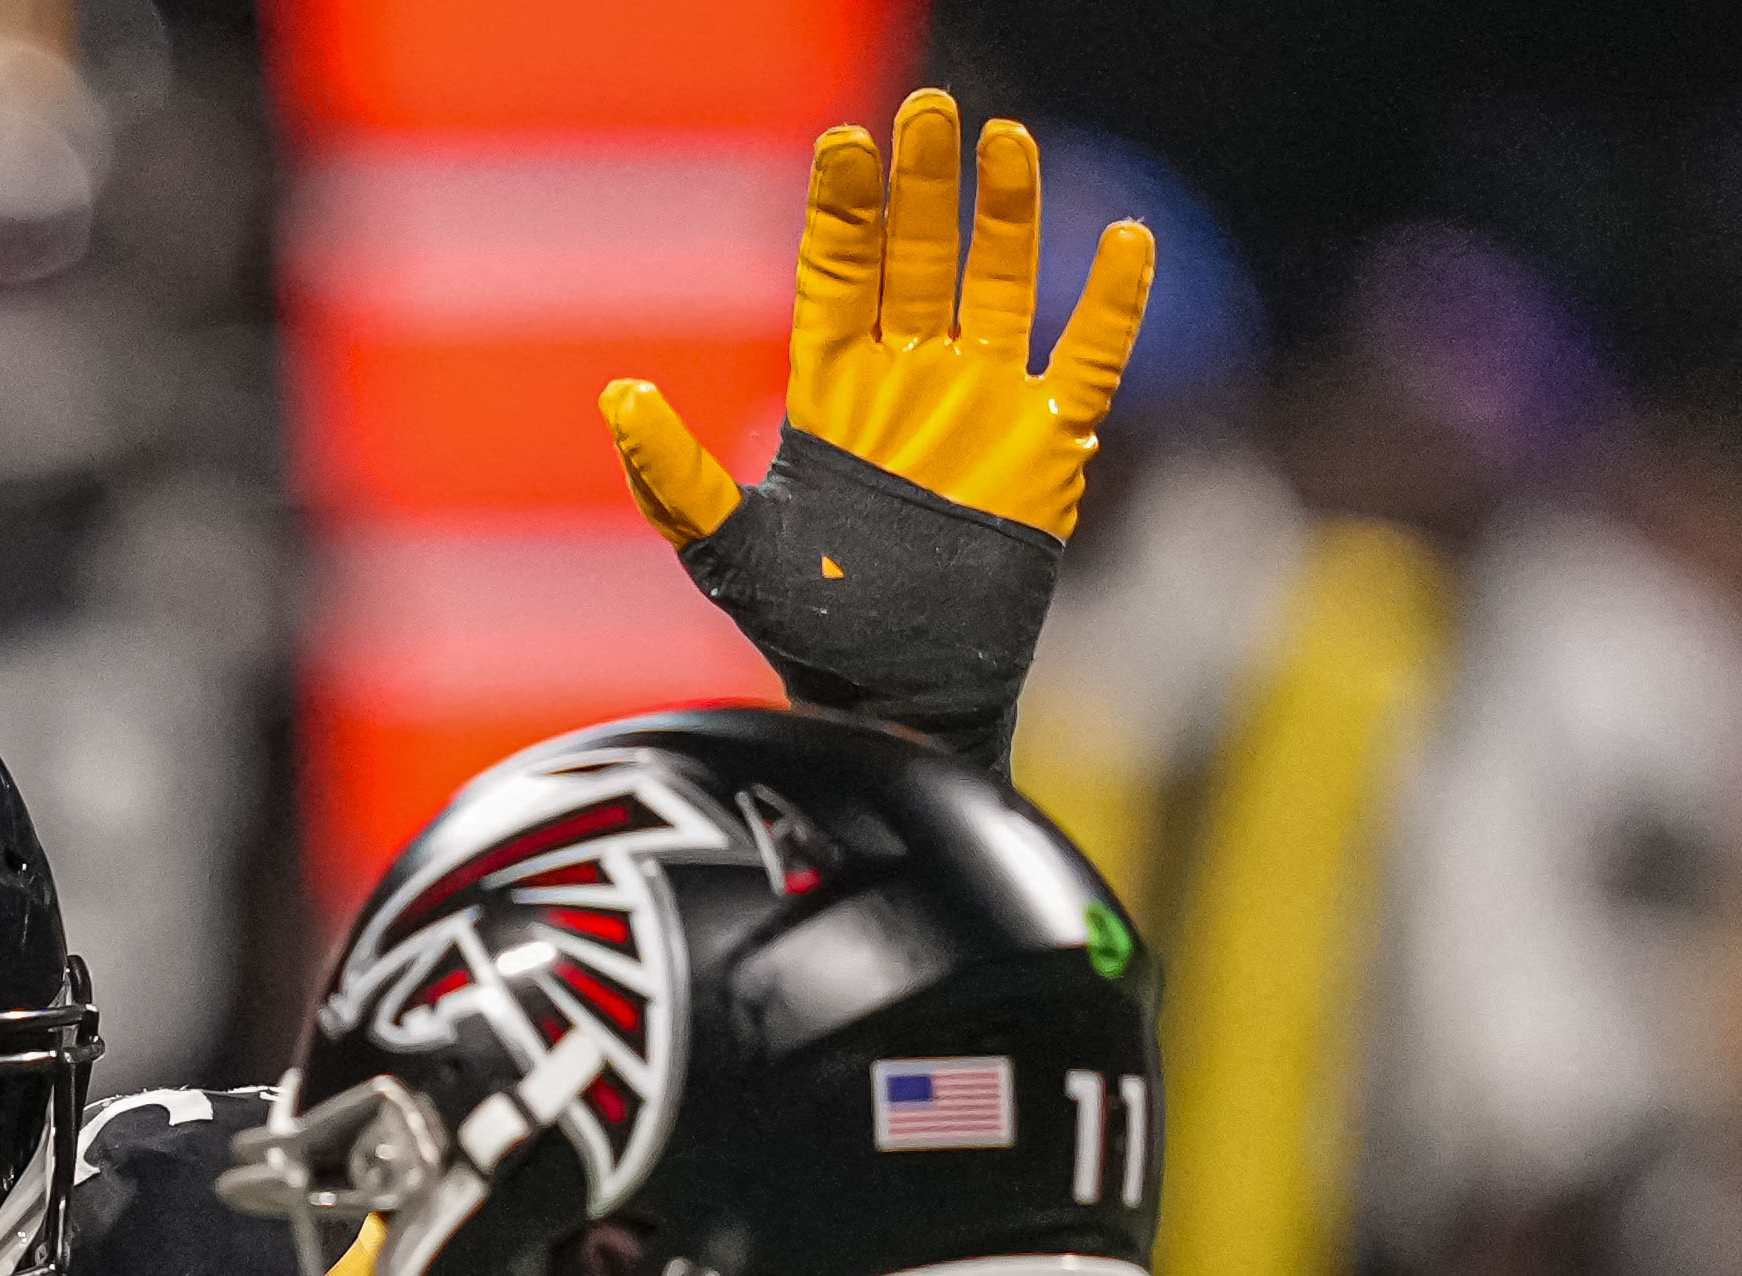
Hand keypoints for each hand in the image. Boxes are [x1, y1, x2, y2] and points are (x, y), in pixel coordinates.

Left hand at [605, 93, 1153, 765]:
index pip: (841, 275)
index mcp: (834, 390)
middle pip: (921, 259)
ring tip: (1005, 143)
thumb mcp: (728, 551)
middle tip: (928, 111)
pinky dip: (1110, 305)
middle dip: (923, 187)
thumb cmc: (810, 629)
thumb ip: (674, 476)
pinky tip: (1123, 245)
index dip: (845, 210)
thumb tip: (618, 395)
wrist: (893, 699)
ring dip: (1007, 217)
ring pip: (1002, 286)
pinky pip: (1089, 359)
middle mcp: (911, 380)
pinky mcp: (1048, 449)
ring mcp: (983, 406)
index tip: (846, 144)